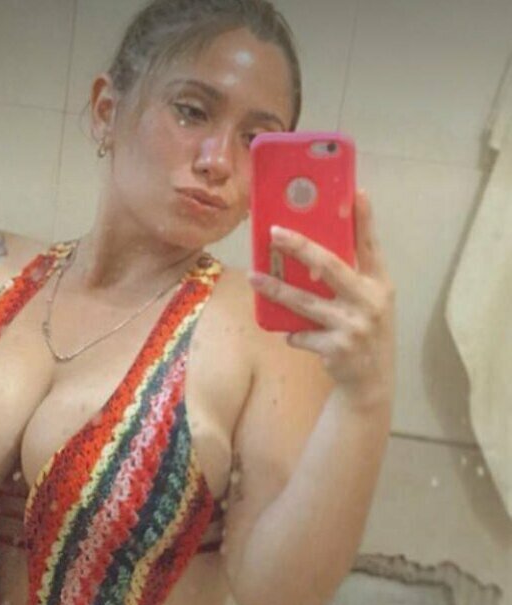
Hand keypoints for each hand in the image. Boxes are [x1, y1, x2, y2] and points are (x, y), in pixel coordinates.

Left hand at [248, 190, 395, 409]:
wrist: (371, 382)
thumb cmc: (365, 333)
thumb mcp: (369, 302)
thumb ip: (351, 278)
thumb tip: (312, 253)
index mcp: (380, 284)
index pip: (371, 245)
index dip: (365, 219)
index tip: (357, 192)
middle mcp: (370, 302)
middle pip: (329, 266)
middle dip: (300, 246)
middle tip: (274, 232)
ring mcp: (353, 326)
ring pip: (305, 301)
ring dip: (276, 289)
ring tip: (255, 277)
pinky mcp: (336, 348)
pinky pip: (301, 333)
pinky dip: (292, 333)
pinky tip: (289, 334)